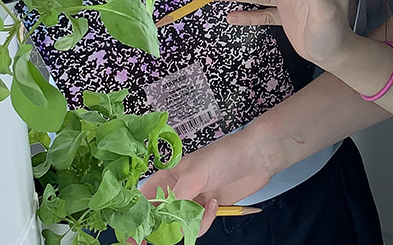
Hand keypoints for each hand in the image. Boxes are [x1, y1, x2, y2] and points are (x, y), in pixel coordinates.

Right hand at [139, 127, 276, 236]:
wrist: (257, 157)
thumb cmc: (225, 155)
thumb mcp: (196, 174)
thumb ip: (178, 198)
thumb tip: (169, 222)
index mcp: (166, 177)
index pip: (142, 200)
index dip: (135, 217)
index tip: (135, 236)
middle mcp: (176, 190)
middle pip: (158, 218)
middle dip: (161, 229)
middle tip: (164, 236)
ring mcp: (192, 201)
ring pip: (178, 226)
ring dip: (190, 223)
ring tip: (206, 206)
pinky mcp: (207, 210)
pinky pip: (197, 226)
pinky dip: (204, 222)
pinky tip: (215, 205)